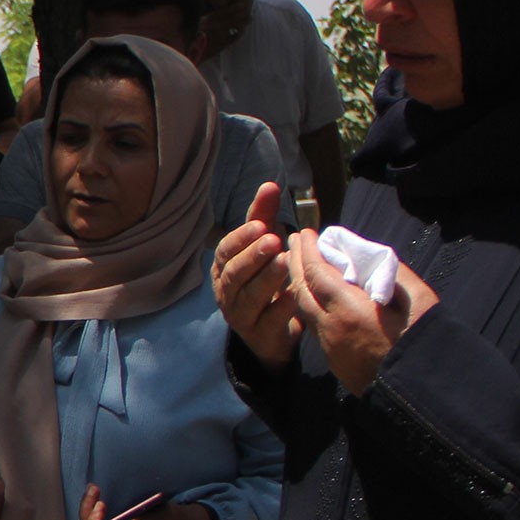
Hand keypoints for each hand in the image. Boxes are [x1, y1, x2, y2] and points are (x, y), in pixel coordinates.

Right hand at [212, 183, 301, 373]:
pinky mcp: (258, 335)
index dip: (240, 238)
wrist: (271, 331)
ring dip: (266, 278)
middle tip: (273, 240)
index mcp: (224, 269)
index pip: (225, 251)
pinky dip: (281, 307)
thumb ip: (264, 218)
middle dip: (253, 256)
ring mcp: (240, 316)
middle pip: (234, 274)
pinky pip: (268, 320)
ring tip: (284, 262)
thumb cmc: (265, 281)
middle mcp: (226, 292)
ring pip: (248, 297)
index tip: (260, 224)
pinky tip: (295, 294)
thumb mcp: (263, 248)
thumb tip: (270, 184)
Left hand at [284, 229, 439, 393]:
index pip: (317, 272)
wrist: (422, 393)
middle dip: (296, 263)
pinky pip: (315, 328)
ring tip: (302, 266)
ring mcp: (330, 348)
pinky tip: (317, 298)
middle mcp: (331, 329)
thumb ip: (393, 274)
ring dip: (300, 286)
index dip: (308, 251)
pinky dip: (310, 306)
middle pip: (302, 290)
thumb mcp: (419, 300)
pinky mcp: (335, 362)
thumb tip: (372, 258)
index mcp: (350, 310)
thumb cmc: (426, 342)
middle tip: (295, 243)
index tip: (305, 233)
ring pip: (304, 311)